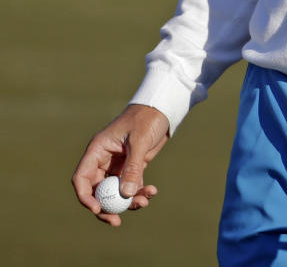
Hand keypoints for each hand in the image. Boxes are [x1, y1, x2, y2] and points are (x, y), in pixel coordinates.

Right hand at [71, 103, 169, 225]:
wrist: (162, 108)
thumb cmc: (147, 118)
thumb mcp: (139, 141)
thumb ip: (132, 167)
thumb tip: (125, 195)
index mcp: (97, 150)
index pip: (82, 178)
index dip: (85, 196)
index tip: (97, 209)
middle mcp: (104, 159)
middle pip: (97, 190)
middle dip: (107, 206)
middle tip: (117, 221)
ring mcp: (117, 164)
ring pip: (116, 191)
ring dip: (127, 201)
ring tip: (145, 202)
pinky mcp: (131, 166)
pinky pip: (130, 185)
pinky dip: (139, 192)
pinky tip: (151, 192)